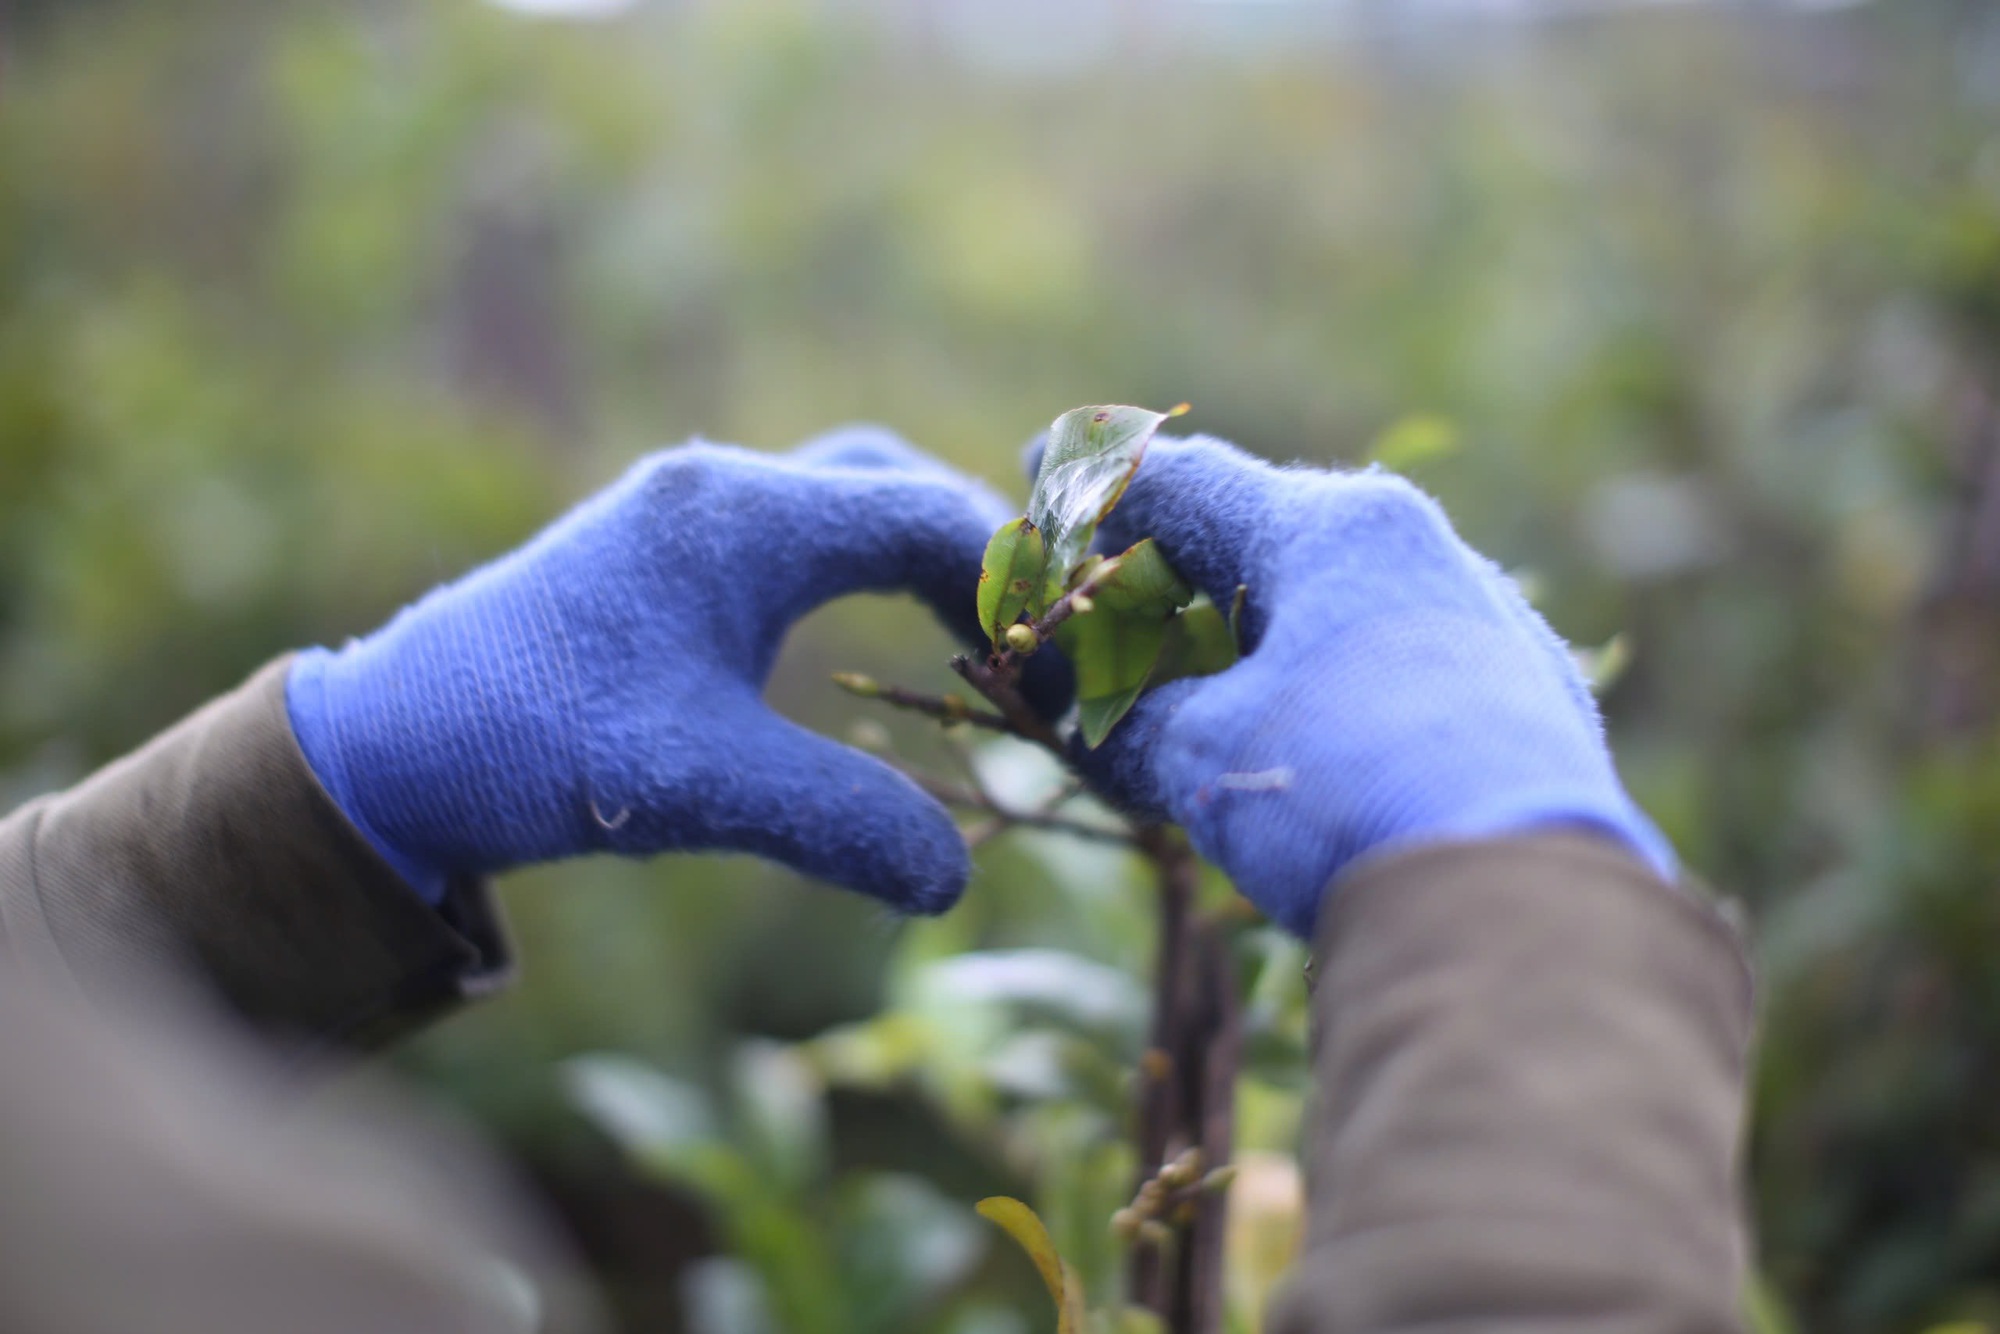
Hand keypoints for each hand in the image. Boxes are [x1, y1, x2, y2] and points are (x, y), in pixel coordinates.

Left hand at [287, 428, 1021, 911]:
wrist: (390, 743)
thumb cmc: (534, 746)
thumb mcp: (697, 787)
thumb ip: (836, 822)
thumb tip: (952, 879)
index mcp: (739, 516)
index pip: (923, 514)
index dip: (1015, 586)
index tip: (1066, 662)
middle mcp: (720, 491)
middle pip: (894, 483)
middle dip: (978, 556)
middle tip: (1037, 643)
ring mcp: (689, 515)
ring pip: (847, 499)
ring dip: (918, 556)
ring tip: (980, 639)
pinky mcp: (667, 554)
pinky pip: (801, 533)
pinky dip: (863, 571)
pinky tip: (882, 637)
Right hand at [1076, 435, 1673, 936]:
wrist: (1520, 903)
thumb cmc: (1341, 796)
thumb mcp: (1201, 756)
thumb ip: (1132, 719)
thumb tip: (1096, 722)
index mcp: (1335, 529)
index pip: (1190, 482)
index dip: (1101, 480)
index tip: (1046, 462)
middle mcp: (1423, 548)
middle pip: (1270, 531)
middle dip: (1184, 557)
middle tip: (1115, 582)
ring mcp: (1489, 619)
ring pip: (1344, 596)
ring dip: (1261, 622)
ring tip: (1203, 664)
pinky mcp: (1529, 694)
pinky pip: (1401, 655)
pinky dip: (1330, 671)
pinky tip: (1308, 722)